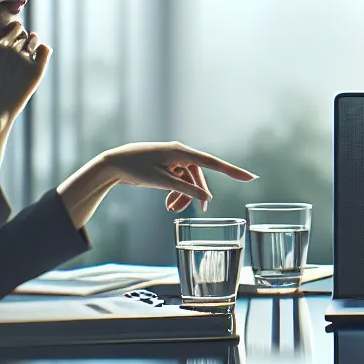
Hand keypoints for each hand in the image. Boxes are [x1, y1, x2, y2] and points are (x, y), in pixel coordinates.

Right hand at [0, 21, 49, 124]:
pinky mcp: (36, 69)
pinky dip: (44, 50)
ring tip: (28, 59)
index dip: (17, 34)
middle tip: (21, 57)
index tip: (15, 44)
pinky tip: (39, 58)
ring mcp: (25, 58)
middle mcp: (12, 49)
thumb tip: (9, 43)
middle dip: (25, 42)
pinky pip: (45, 50)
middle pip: (25, 36)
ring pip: (35, 41)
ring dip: (34, 45)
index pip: (15, 28)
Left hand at [101, 141, 255, 212]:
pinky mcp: (166, 165)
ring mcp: (173, 159)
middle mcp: (180, 153)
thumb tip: (206, 197)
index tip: (250, 177)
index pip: (213, 163)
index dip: (232, 171)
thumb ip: (186, 189)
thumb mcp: (163, 181)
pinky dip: (176, 192)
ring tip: (172, 210)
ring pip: (188, 180)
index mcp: (181, 152)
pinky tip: (169, 203)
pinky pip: (179, 179)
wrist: (113, 164)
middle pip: (199, 176)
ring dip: (184, 196)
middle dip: (197, 194)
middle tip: (201, 212)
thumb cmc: (137, 169)